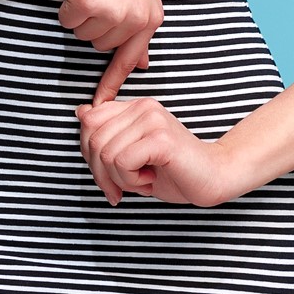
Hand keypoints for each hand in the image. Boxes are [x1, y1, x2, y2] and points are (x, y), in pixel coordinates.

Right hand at [58, 0, 162, 101]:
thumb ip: (142, 24)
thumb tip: (142, 63)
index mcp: (151, 17)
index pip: (130, 59)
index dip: (112, 84)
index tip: (100, 105)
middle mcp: (135, 19)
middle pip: (100, 46)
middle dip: (95, 24)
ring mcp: (112, 12)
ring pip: (82, 34)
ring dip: (81, 14)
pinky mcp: (88, 3)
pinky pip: (67, 20)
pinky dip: (66, 5)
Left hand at [73, 98, 242, 207]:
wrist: (214, 178)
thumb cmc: (173, 171)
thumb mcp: (132, 154)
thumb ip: (108, 135)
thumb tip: (80, 113)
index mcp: (135, 107)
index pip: (89, 121)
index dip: (89, 153)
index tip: (108, 175)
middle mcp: (143, 106)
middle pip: (92, 138)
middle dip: (100, 172)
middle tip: (122, 187)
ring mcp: (152, 120)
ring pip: (105, 153)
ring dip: (120, 179)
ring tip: (142, 180)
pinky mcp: (161, 138)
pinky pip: (122, 161)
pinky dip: (131, 180)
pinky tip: (150, 179)